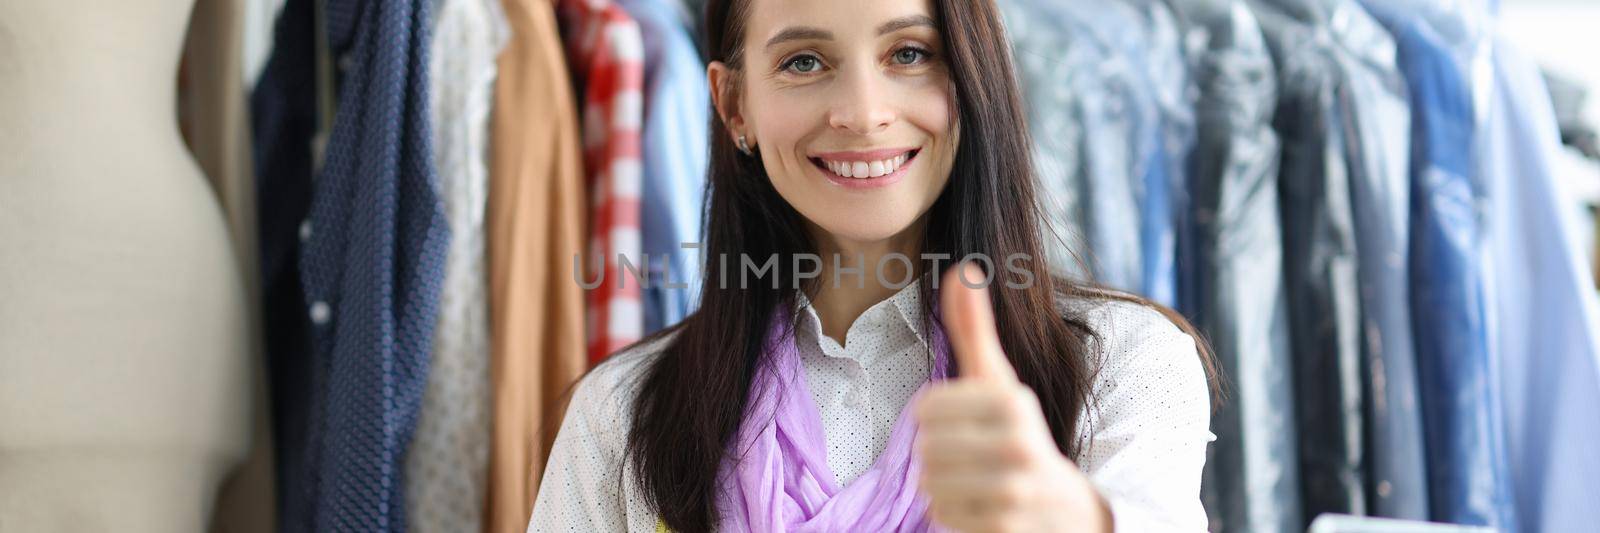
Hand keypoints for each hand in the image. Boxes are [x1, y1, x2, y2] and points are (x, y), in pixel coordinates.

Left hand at [913, 264, 1111, 532]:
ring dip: (943, 487)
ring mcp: (1014, 490)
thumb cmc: (1020, 436)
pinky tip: (980, 509)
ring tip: (975, 482)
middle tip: (970, 458)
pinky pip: (943, 517)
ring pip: (930, 485)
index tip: (964, 424)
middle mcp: (1019, 444)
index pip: (926, 409)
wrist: (1068, 511)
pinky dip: (952, 515)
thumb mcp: (1000, 381)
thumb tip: (962, 268)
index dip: (934, 419)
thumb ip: (975, 329)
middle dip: (939, 456)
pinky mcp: (1005, 527)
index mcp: (1014, 401)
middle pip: (926, 448)